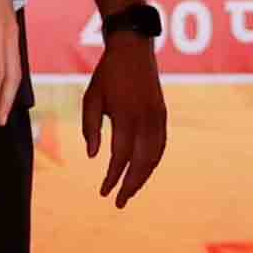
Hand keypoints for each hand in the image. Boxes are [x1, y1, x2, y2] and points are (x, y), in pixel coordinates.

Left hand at [79, 31, 166, 206]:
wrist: (132, 49)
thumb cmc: (107, 74)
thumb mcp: (91, 98)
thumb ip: (90, 128)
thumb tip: (93, 156)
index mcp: (126, 116)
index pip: (120, 157)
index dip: (112, 177)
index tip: (103, 192)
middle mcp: (145, 120)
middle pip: (141, 163)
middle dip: (130, 185)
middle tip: (119, 202)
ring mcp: (157, 117)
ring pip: (154, 156)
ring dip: (143, 177)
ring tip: (131, 191)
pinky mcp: (163, 115)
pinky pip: (161, 145)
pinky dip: (153, 162)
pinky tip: (144, 171)